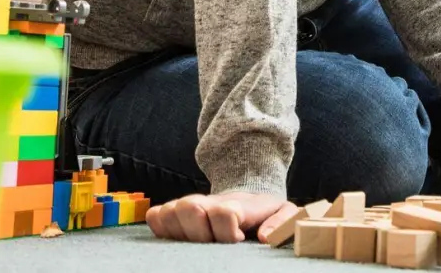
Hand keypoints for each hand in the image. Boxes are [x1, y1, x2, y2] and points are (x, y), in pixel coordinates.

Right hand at [146, 192, 298, 242]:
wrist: (248, 198)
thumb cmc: (265, 212)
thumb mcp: (285, 213)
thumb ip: (283, 223)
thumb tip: (264, 237)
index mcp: (237, 205)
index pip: (224, 212)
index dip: (227, 231)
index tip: (238, 240)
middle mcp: (208, 203)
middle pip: (190, 207)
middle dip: (200, 232)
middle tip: (213, 243)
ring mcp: (188, 206)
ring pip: (168, 211)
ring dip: (179, 230)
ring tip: (196, 242)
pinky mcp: (174, 213)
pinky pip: (155, 216)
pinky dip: (161, 228)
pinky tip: (179, 238)